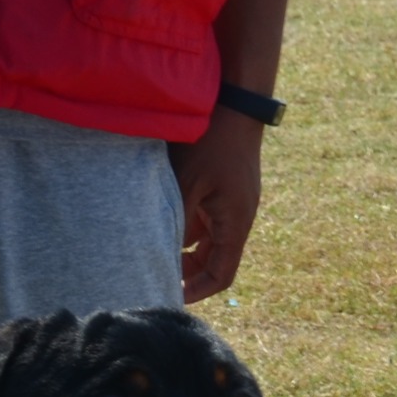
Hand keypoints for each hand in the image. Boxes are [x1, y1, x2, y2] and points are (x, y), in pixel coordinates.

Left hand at [170, 110, 265, 303]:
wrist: (236, 101)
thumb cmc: (211, 139)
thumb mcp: (186, 182)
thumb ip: (176, 220)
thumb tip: (160, 253)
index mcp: (235, 222)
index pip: (222, 274)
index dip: (198, 291)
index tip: (172, 295)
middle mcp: (239, 217)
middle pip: (215, 260)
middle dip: (188, 271)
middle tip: (158, 271)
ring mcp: (235, 201)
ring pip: (209, 238)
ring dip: (186, 245)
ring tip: (156, 244)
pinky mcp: (228, 187)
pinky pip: (208, 216)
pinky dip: (189, 222)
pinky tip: (166, 214)